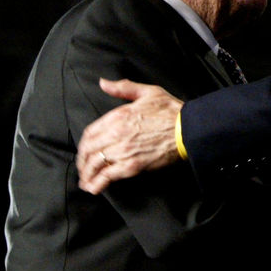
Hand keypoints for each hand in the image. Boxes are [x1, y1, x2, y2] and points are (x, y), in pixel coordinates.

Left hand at [77, 78, 183, 194]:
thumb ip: (123, 88)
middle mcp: (116, 133)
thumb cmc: (170, 110)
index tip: (84, 150)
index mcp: (118, 116)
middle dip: (82, 161)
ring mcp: (123, 151)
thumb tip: (103, 83)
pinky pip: (107, 176)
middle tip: (83, 168)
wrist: (188, 128)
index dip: (84, 144)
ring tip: (86, 181)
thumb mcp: (147, 92)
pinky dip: (97, 183)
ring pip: (95, 164)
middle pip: (88, 150)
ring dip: (87, 175)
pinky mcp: (132, 166)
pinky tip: (94, 188)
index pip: (90, 133)